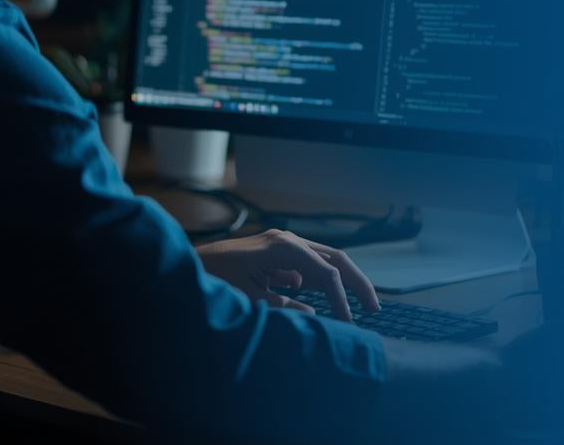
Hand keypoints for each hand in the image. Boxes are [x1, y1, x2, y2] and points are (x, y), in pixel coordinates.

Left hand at [196, 228, 379, 321]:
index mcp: (285, 247)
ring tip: (360, 303)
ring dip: (342, 281)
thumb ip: (283, 307)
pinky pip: (308, 266)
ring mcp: (283, 246)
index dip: (341, 298)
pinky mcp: (277, 255)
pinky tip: (326, 298)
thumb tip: (312, 314)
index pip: (326, 272)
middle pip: (335, 259)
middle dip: (356, 282)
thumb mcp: (250, 298)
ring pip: (325, 261)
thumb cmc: (214, 279)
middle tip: (374, 307)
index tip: (348, 322)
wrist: (188, 266)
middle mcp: (288, 241)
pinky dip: (322, 282)